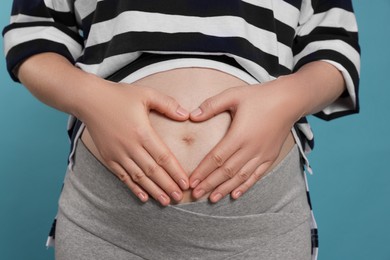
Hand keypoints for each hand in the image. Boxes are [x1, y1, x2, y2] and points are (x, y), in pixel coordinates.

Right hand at [79, 81, 189, 205]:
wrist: (89, 100)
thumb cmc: (119, 95)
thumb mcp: (146, 94)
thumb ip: (168, 104)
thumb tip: (186, 115)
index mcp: (142, 132)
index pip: (163, 157)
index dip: (175, 172)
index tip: (185, 183)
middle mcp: (130, 146)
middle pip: (153, 171)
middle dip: (168, 185)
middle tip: (179, 197)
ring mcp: (118, 154)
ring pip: (139, 177)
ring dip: (153, 190)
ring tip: (166, 201)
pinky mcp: (108, 157)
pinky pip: (122, 176)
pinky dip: (133, 188)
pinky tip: (143, 197)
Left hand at [189, 79, 302, 202]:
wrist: (289, 100)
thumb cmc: (260, 96)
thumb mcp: (234, 95)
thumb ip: (211, 105)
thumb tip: (191, 115)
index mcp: (239, 134)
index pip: (216, 158)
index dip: (203, 171)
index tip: (191, 182)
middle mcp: (251, 148)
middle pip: (226, 171)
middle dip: (209, 184)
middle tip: (195, 195)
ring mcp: (262, 154)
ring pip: (240, 176)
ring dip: (225, 189)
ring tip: (212, 199)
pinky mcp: (270, 156)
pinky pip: (256, 175)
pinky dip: (245, 186)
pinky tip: (235, 194)